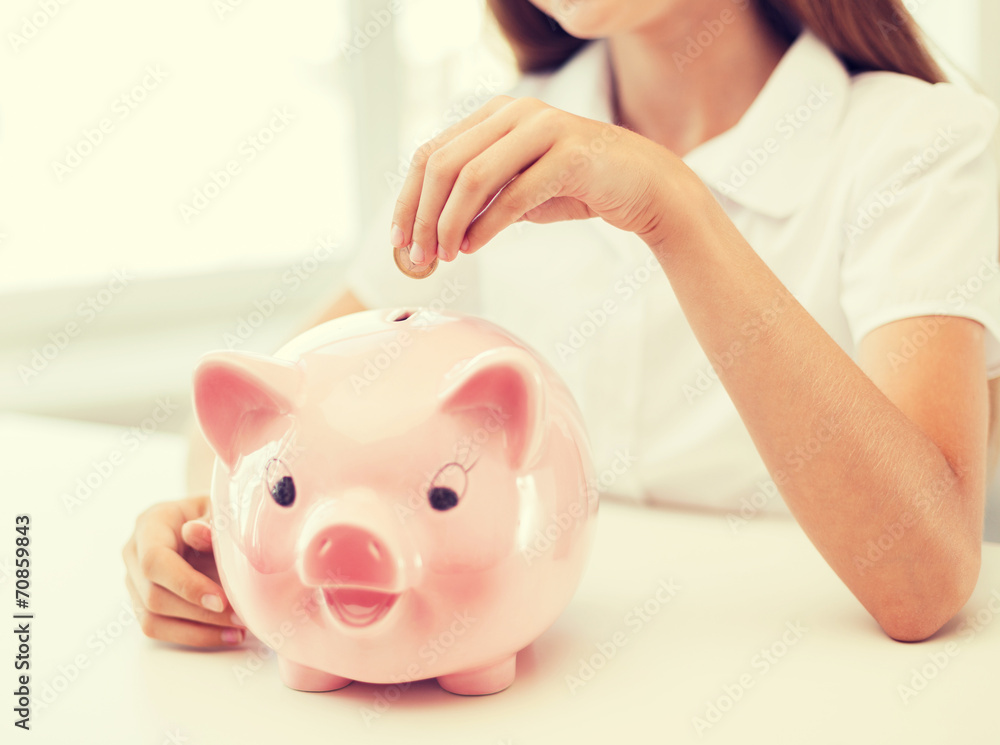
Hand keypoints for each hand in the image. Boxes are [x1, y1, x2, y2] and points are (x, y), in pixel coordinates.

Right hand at [123, 496, 244, 647]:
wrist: (208, 519)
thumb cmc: (216, 512)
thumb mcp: (218, 507)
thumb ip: (209, 520)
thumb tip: (197, 532)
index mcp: (150, 524)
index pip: (155, 561)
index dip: (186, 584)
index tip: (221, 601)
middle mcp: (134, 554)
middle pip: (153, 596)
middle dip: (199, 613)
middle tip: (240, 617)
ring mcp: (135, 581)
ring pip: (153, 619)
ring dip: (198, 631)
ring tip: (238, 632)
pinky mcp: (143, 602)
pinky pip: (160, 628)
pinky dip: (194, 636)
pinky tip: (227, 635)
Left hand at [389, 95, 696, 263]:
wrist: (644, 186)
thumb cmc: (576, 187)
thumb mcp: (516, 188)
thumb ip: (477, 198)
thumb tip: (429, 232)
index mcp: (496, 115)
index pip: (432, 152)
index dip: (408, 198)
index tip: (399, 239)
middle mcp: (516, 113)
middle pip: (445, 163)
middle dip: (423, 215)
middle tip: (418, 256)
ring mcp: (544, 128)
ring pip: (474, 176)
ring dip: (450, 222)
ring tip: (446, 255)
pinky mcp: (571, 154)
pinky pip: (514, 194)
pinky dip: (486, 226)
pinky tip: (473, 247)